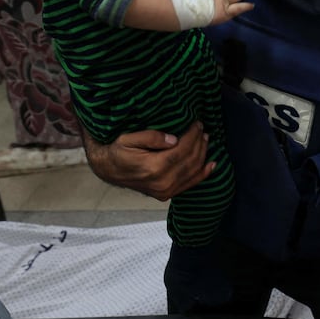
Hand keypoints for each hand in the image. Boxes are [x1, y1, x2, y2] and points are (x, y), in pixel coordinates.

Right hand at [83, 122, 210, 201]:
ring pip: (193, 172)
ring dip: (202, 155)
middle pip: (190, 160)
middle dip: (199, 143)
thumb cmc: (117, 151)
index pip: (182, 150)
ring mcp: (165, 191)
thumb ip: (151, 137)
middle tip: (201, 128)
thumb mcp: (128, 138)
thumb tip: (174, 139)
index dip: (192, 136)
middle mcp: (162, 183)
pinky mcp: (166, 195)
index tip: (196, 124)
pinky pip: (190, 184)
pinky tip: (211, 164)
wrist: (108, 170)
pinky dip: (202, 174)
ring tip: (205, 139)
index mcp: (153, 167)